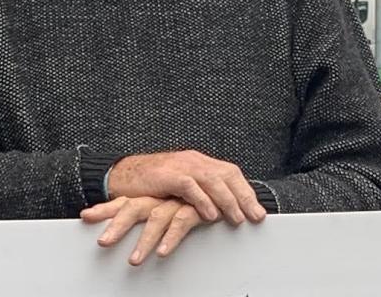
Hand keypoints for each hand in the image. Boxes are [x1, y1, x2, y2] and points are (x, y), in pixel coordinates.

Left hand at [81, 196, 205, 265]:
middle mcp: (163, 197)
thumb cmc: (197, 198)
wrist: (225, 184)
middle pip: (133, 208)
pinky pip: (181, 223)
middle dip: (116, 225)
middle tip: (103, 242)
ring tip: (134, 260)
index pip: (124, 201)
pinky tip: (163, 252)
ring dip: (144, 240)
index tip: (85, 216)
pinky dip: (171, 238)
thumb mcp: (170, 206)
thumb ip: (155, 214)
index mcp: (153, 196)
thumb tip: (140, 229)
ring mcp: (178, 201)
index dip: (105, 209)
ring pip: (156, 219)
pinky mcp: (197, 209)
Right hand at [106, 150, 265, 224]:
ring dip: (227, 200)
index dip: (246, 192)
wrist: (122, 175)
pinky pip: (189, 186)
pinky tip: (210, 215)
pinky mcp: (166, 175)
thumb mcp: (181, 187)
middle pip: (226, 175)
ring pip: (211, 180)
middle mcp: (193, 161)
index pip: (230, 173)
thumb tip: (224, 211)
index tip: (258, 212)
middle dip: (243, 197)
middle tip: (255, 217)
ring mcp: (180, 165)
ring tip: (236, 219)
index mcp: (199, 162)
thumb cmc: (152, 185)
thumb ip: (201, 193)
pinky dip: (202, 200)